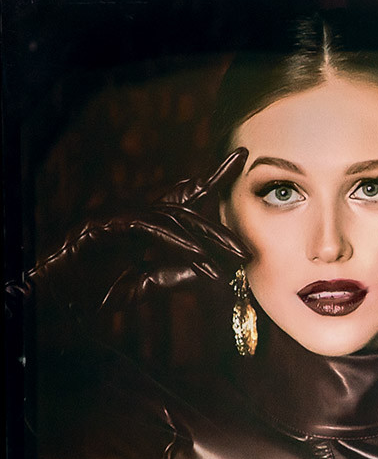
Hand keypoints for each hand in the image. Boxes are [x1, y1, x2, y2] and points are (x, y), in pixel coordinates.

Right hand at [10, 149, 249, 330]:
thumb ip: (173, 275)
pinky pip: (149, 228)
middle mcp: (131, 210)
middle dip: (219, 226)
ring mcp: (116, 213)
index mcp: (141, 221)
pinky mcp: (103, 224)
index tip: (241, 158)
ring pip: (172, 216)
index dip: (212, 177)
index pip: (183, 197)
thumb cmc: (88, 292)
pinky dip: (177, 241)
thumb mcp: (141, 285)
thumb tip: (210, 270)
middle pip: (185, 207)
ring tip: (234, 258)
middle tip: (247, 248)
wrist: (48, 299)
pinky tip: (200, 256)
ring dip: (206, 238)